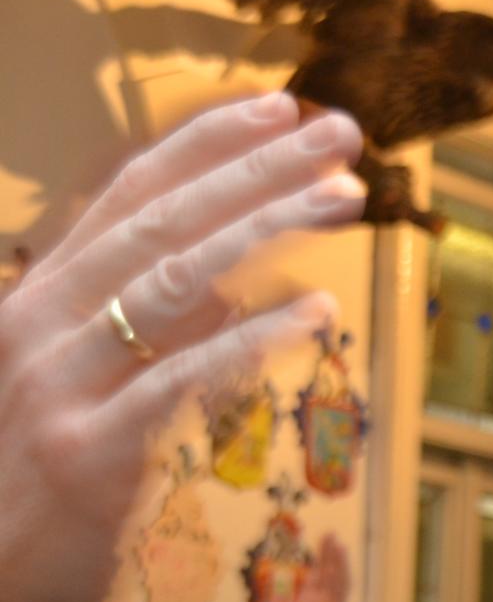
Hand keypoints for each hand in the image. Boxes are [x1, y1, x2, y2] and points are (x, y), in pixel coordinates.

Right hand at [0, 93, 363, 601]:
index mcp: (40, 298)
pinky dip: (255, 338)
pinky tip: (319, 309)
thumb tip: (239, 290)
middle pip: (161, 220)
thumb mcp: (104, 389)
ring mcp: (59, 384)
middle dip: (256, 168)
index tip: (282, 110)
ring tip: (345, 196)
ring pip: (175, 280)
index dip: (207, 145)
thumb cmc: (55, 491)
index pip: (129, 194)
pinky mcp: (91, 452)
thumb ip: (161, 336)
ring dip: (267, 226)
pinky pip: (185, 378)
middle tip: (343, 135)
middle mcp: (38, 323)